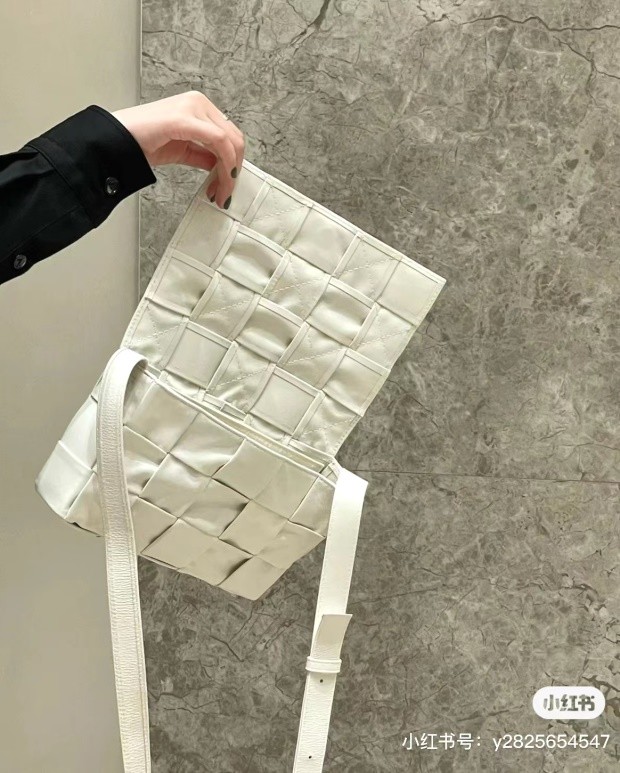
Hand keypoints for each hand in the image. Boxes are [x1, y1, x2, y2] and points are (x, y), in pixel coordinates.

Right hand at [111, 91, 244, 208]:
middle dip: (234, 170)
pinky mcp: (185, 118)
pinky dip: (224, 165)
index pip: (229, 134)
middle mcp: (198, 102)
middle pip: (234, 138)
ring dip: (229, 173)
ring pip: (230, 141)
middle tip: (225, 194)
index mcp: (198, 106)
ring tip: (220, 194)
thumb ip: (203, 154)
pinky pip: (219, 142)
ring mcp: (193, 107)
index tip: (226, 186)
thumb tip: (222, 167)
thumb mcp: (183, 150)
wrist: (115, 142)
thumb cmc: (142, 143)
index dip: (233, 163)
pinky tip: (218, 182)